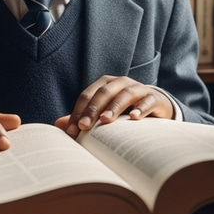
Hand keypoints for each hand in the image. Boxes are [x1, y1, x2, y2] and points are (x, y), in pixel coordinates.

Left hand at [54, 76, 173, 137]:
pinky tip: (135, 118)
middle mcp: (121, 83)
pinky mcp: (155, 97)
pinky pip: (148, 100)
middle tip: (84, 127)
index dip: (78, 111)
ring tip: (105, 120)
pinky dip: (141, 108)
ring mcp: (139, 88)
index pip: (88, 95)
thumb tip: (58, 124)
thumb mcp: (103, 114)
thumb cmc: (124, 112)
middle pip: (104, 93)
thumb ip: (83, 118)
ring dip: (114, 107)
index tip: (72, 131)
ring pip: (125, 94)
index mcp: (105, 84)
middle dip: (92, 110)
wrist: (156, 109)